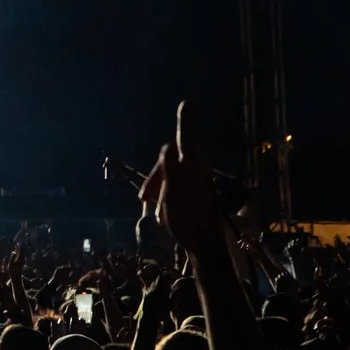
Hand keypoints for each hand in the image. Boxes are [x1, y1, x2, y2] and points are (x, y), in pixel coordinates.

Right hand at [139, 101, 222, 254]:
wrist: (206, 245)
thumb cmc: (187, 218)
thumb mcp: (172, 192)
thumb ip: (169, 167)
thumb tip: (168, 146)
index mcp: (192, 168)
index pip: (186, 138)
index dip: (185, 121)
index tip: (187, 104)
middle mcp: (199, 173)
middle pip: (172, 164)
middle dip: (155, 177)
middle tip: (142, 197)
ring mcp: (200, 186)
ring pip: (173, 179)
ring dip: (159, 190)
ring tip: (154, 211)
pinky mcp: (199, 198)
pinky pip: (178, 191)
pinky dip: (167, 198)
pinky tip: (163, 215)